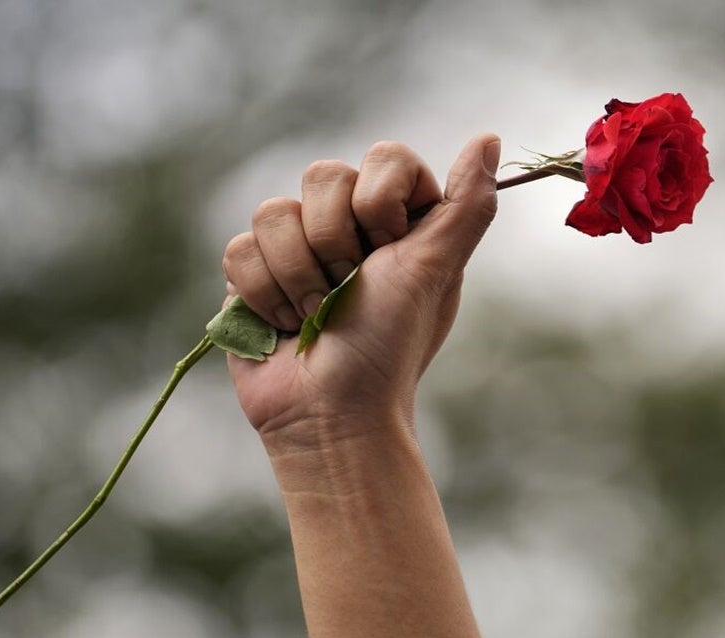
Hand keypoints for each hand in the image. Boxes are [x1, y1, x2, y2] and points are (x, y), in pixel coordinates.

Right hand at [222, 134, 500, 449]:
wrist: (328, 412)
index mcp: (399, 222)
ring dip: (297, 276)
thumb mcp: (436, 271)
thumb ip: (466, 205)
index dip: (380, 204)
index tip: (389, 254)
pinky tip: (281, 325)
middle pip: (321, 175)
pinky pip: (237, 249)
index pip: (384, 157)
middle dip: (334, 244)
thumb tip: (487, 139)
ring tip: (314, 317)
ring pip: (272, 212)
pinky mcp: (252, 276)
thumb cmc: (387, 349)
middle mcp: (348, 227)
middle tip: (350, 292)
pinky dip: (261, 294)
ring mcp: (296, 250)